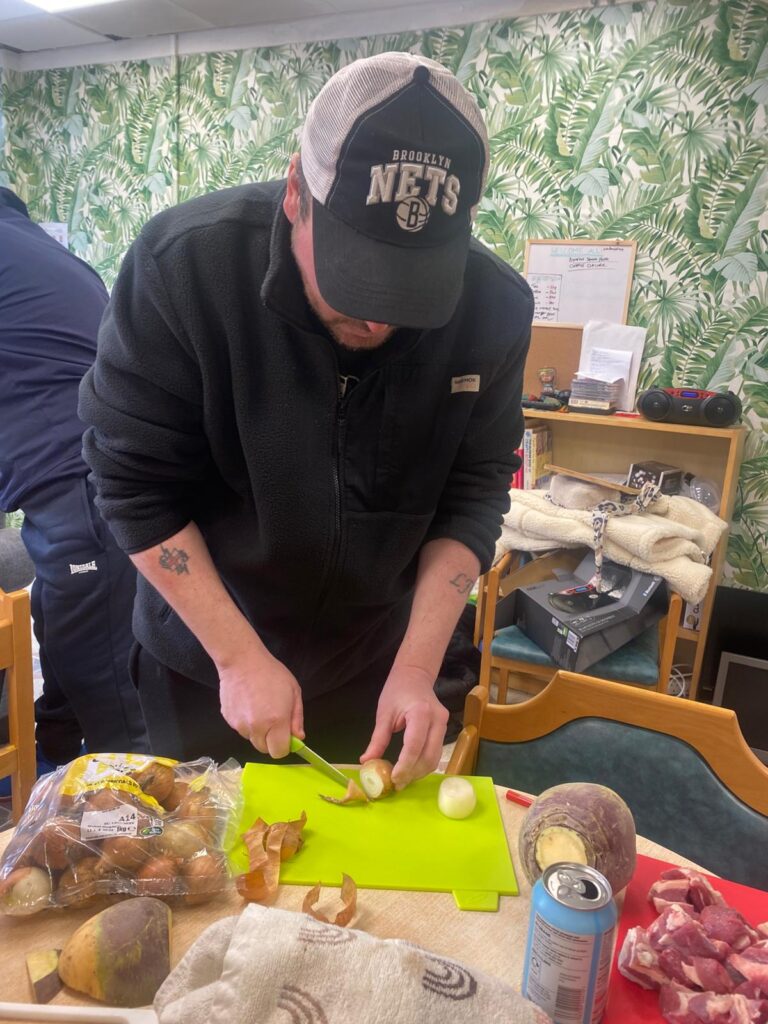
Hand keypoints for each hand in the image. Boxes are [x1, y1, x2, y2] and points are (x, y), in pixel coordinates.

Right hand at [217, 644, 303, 758]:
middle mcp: (257, 727)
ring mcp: (240, 725)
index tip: (285, 734)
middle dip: (270, 739)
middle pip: (264, 749)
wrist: (242, 661)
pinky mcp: (228, 720)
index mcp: (276, 721)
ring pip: (252, 739)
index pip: (279, 752)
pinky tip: (248, 704)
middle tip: (273, 720)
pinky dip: (246, 723)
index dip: (284, 745)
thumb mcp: (294, 692)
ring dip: (257, 731)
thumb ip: (297, 718)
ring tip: (259, 708)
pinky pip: (241, 729)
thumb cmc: (271, 673)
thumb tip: (298, 737)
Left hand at [361, 666, 448, 788]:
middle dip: (412, 773)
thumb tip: (366, 762)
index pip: (414, 746)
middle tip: (397, 785)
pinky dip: (424, 765)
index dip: (405, 766)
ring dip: (419, 772)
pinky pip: (436, 753)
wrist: (415, 675)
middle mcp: (437, 720)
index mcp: (420, 712)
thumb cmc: (397, 690)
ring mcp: (444, 724)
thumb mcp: (384, 713)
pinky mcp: (444, 729)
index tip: (393, 779)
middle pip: (429, 756)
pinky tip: (411, 770)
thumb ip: (378, 739)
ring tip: (402, 780)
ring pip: (435, 758)